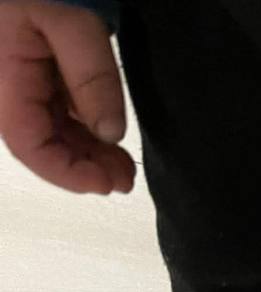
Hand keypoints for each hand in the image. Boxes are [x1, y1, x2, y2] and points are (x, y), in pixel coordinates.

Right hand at [0, 0, 133, 193]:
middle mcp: (4, 81)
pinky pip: (54, 103)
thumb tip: (111, 132)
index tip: (107, 183)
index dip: (68, 173)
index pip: (30, 144)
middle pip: (41, 140)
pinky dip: (82, 123)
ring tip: (123, 165)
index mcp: (3, 77)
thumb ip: (91, 76)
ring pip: (50, 125)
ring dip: (86, 149)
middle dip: (84, 166)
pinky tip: (107, 136)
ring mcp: (17, 72)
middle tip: (126, 179)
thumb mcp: (70, 17)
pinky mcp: (30, 59)